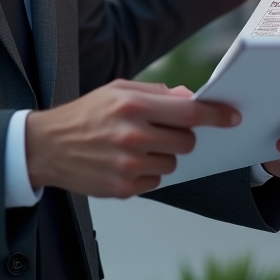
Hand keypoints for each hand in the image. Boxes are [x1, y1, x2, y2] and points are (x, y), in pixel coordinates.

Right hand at [25, 80, 240, 197]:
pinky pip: (157, 182)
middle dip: (181, 136)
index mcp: (132, 105)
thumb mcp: (117, 90)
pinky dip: (148, 173)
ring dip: (163, 156)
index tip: (232, 116)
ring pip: (173, 164)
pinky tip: (125, 162)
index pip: (188, 112)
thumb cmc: (86, 113)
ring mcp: (128, 165)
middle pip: (186, 141)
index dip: (215, 115)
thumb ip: (156, 93)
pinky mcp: (123, 189)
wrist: (46, 146)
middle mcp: (132, 136)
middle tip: (162, 131)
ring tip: (136, 146)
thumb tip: (190, 98)